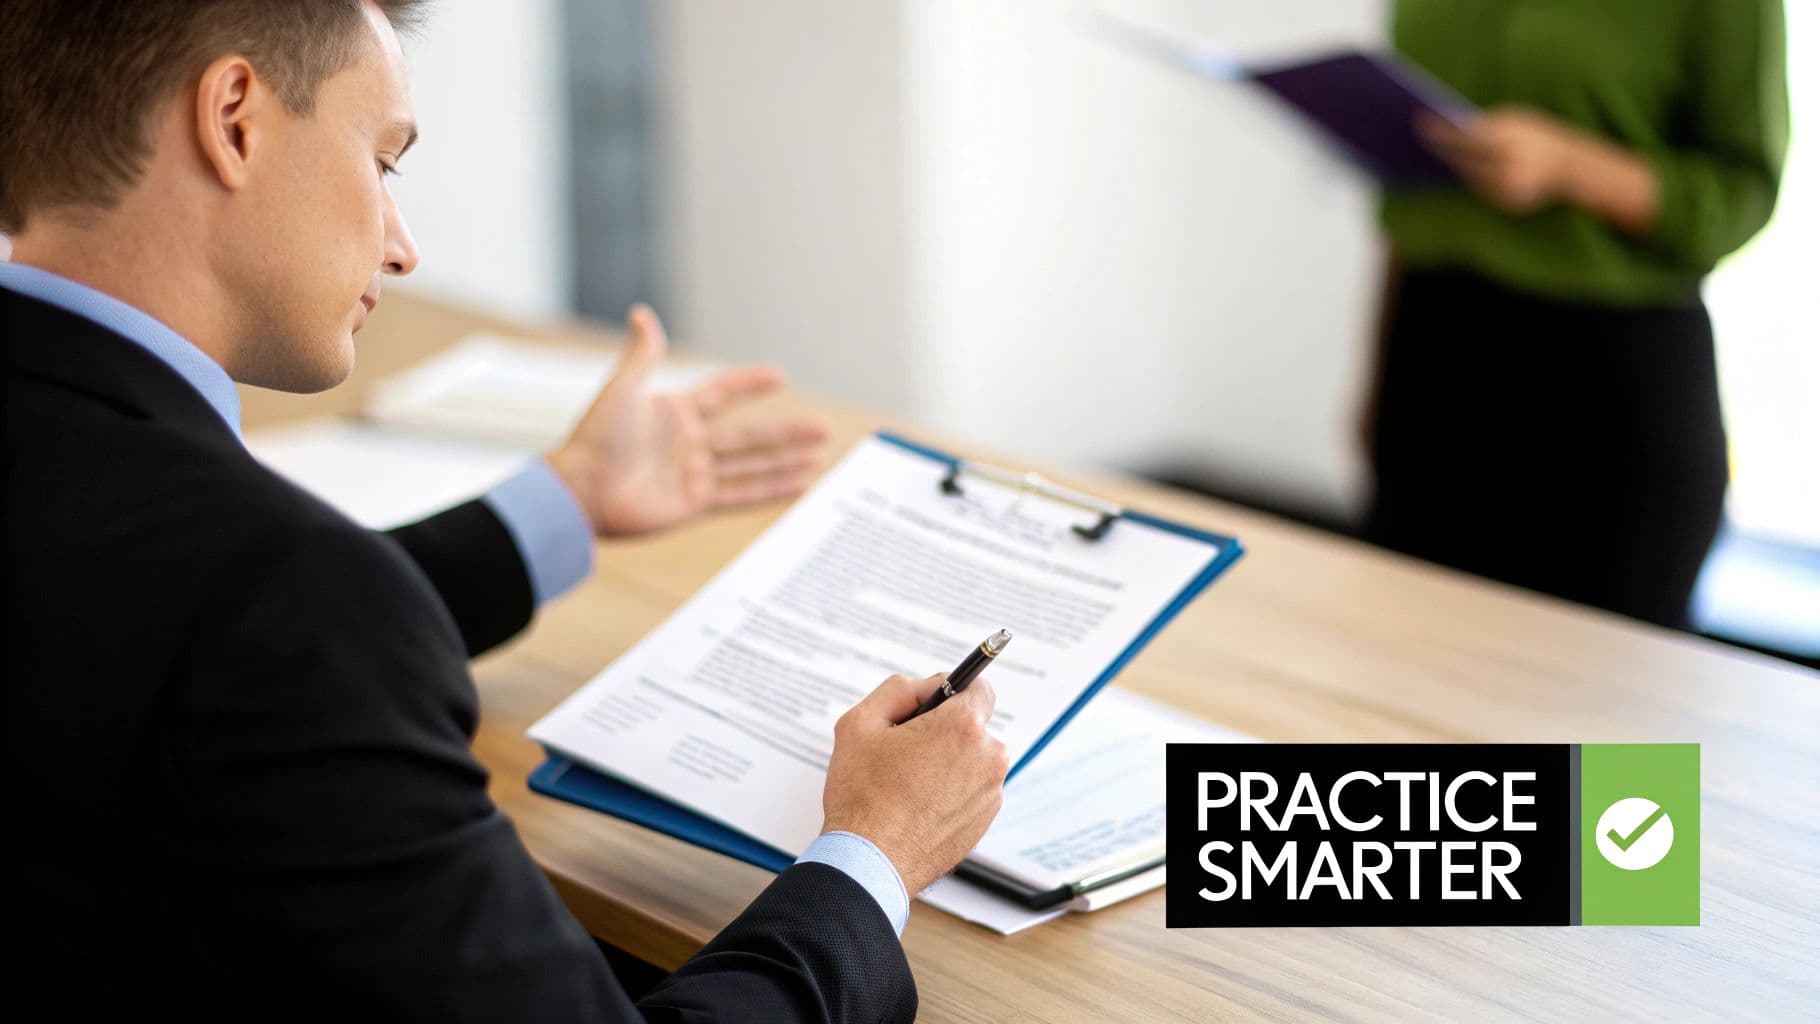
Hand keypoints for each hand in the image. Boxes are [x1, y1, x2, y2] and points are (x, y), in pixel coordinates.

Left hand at [547, 304, 828, 536]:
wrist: (580, 490)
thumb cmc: (594, 438)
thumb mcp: (622, 388)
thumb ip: (643, 354)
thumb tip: (642, 312)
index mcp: (673, 412)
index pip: (722, 393)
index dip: (749, 384)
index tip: (780, 376)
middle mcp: (688, 443)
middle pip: (748, 435)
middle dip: (784, 432)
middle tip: (820, 428)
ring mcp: (693, 475)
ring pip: (751, 466)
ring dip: (784, 462)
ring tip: (818, 458)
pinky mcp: (694, 503)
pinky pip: (741, 495)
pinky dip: (770, 491)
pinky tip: (796, 487)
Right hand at [821, 673, 1010, 895]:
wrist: (869, 862)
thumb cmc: (862, 797)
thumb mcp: (860, 723)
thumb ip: (898, 690)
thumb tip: (924, 687)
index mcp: (963, 726)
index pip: (978, 687)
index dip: (952, 690)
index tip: (933, 705)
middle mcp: (988, 757)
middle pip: (972, 726)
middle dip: (943, 731)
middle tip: (905, 749)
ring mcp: (990, 792)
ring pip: (970, 760)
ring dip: (946, 763)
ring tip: (907, 783)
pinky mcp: (985, 821)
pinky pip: (970, 790)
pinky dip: (950, 792)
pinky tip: (917, 805)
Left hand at [1418, 107, 1579, 214]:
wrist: (1570, 164)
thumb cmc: (1535, 136)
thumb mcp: (1515, 120)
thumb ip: (1486, 123)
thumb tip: (1448, 124)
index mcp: (1511, 140)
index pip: (1468, 137)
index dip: (1443, 132)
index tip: (1420, 123)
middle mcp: (1509, 166)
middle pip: (1464, 160)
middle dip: (1440, 151)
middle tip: (1416, 140)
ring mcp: (1509, 188)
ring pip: (1469, 177)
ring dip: (1448, 167)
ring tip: (1425, 154)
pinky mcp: (1508, 203)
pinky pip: (1479, 189)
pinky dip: (1465, 179)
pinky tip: (1446, 171)